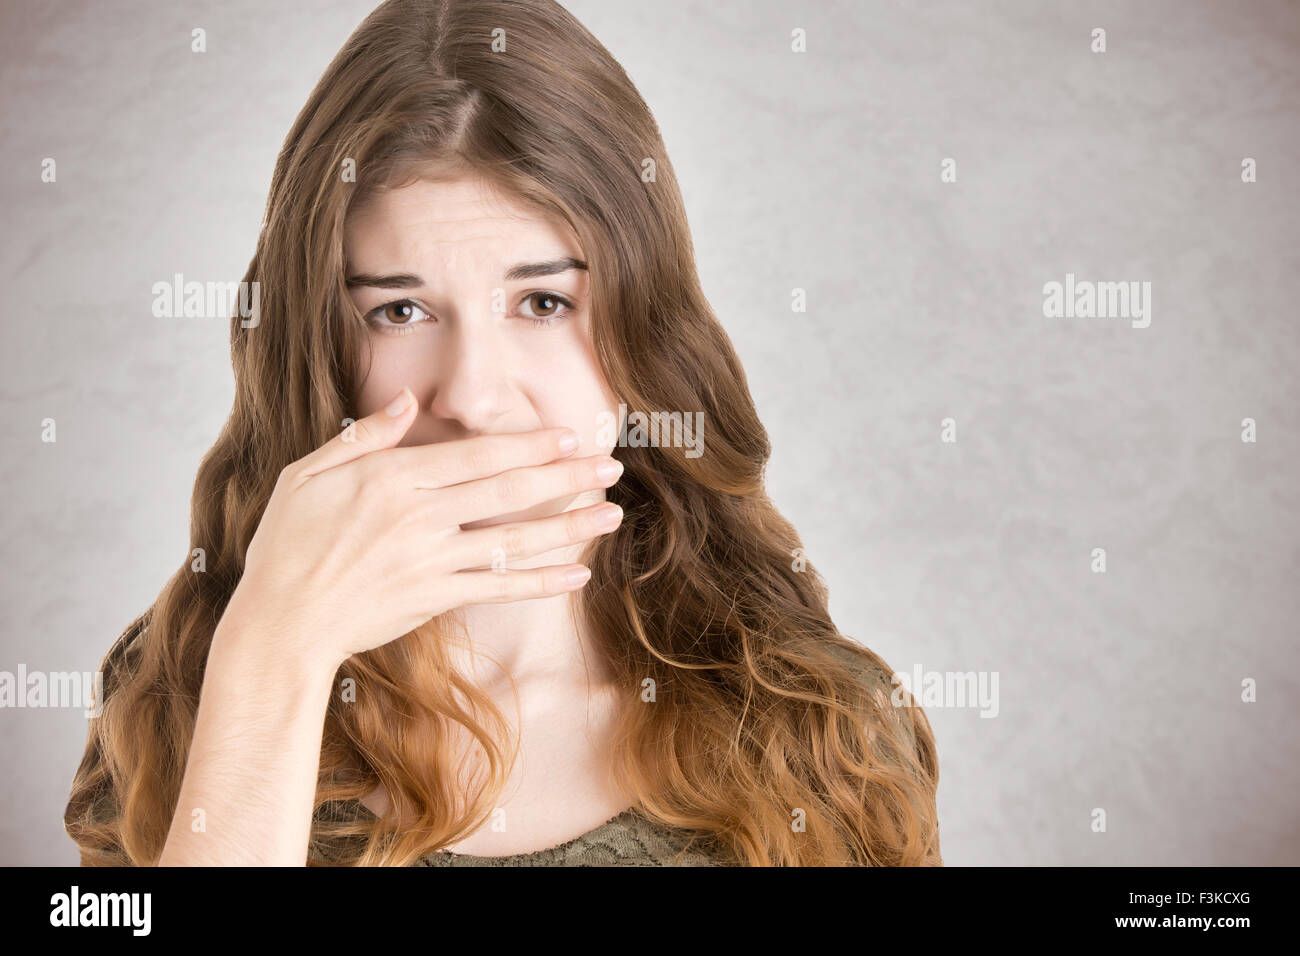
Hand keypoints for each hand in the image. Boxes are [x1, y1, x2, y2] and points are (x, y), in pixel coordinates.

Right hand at [220, 386, 624, 666]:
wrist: (280, 622)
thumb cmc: (287, 544)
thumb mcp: (307, 474)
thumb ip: (365, 436)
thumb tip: (406, 401)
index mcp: (393, 478)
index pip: (477, 455)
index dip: (528, 445)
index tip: (568, 436)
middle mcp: (420, 517)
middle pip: (508, 491)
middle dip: (565, 476)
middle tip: (611, 466)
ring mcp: (431, 560)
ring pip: (513, 539)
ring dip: (568, 527)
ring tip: (612, 515)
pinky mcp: (435, 598)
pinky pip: (499, 587)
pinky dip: (540, 581)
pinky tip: (577, 574)